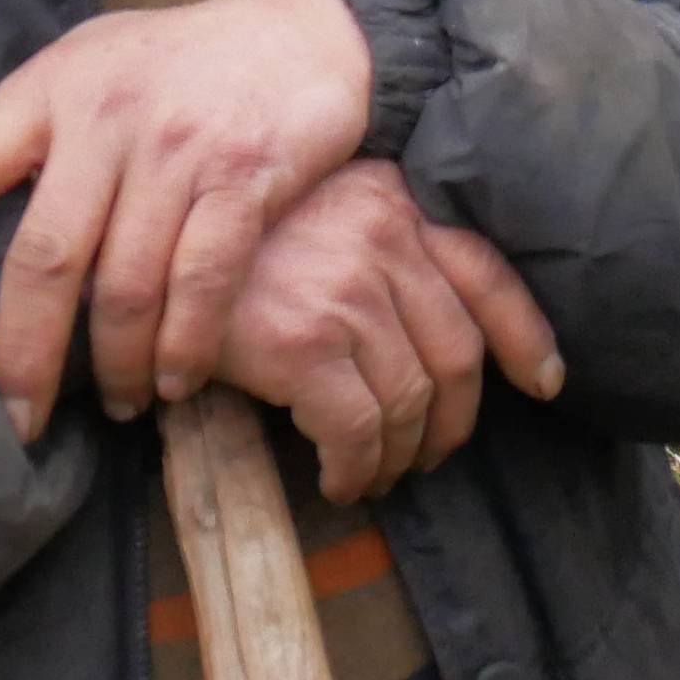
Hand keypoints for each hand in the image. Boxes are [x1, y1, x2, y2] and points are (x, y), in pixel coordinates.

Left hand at [0, 0, 376, 439]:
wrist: (313, 31)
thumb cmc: (183, 57)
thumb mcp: (84, 63)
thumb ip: (1, 119)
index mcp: (53, 87)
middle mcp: (107, 116)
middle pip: (45, 256)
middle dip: (26, 353)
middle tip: (18, 417)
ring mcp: (178, 148)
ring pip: (127, 285)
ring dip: (116, 363)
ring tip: (116, 404)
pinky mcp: (245, 177)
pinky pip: (204, 282)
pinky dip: (186, 345)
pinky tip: (175, 380)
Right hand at [220, 161, 566, 502]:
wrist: (132, 242)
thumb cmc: (212, 233)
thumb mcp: (307, 208)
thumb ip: (366, 244)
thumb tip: (409, 329)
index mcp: (394, 199)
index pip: (487, 272)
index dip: (526, 336)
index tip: (547, 382)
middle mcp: (384, 237)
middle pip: (457, 352)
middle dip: (454, 420)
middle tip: (431, 455)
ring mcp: (348, 290)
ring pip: (411, 400)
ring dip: (400, 454)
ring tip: (376, 476)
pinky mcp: (305, 343)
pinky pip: (359, 429)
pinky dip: (357, 467)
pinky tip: (339, 480)